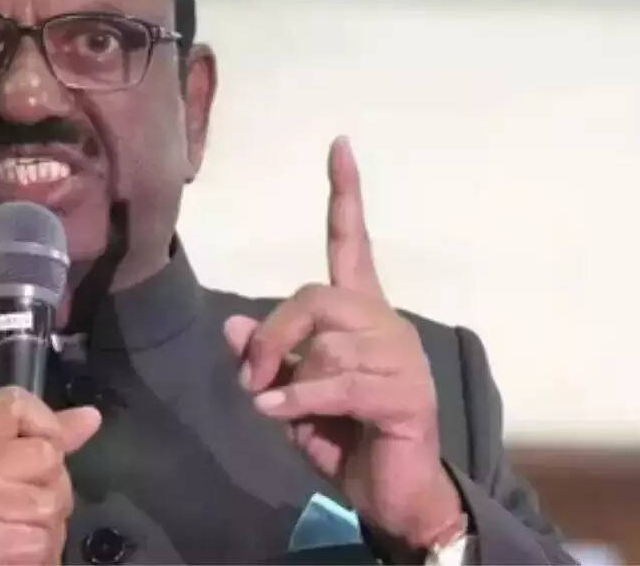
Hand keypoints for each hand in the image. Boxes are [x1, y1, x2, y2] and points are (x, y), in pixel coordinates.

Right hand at [0, 386, 100, 563]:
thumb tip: (91, 417)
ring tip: (13, 527)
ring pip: (52, 500)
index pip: (17, 404)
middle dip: (46, 483)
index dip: (42, 430)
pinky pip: (45, 539)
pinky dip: (38, 549)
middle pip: (45, 454)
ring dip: (45, 521)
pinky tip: (12, 548)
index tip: (24, 455)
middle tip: (13, 501)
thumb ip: (41, 434)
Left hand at [223, 136, 463, 551]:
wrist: (394, 494)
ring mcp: (400, 356)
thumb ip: (268, 359)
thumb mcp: (291, 396)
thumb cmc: (345, 438)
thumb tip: (233, 326)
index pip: (351, 242)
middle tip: (253, 378)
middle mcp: (384, 322)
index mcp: (360, 313)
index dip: (344, 194)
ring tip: (280, 409)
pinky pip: (337, 383)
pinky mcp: (405, 393)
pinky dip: (298, 400)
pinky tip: (278, 415)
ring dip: (287, 380)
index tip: (339, 145)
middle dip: (274, 336)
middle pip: (315, 296)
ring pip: (325, 344)